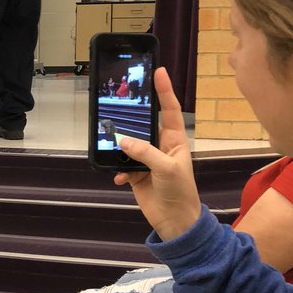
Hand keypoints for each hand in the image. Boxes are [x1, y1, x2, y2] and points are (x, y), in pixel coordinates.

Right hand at [113, 67, 201, 241]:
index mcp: (174, 141)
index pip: (169, 110)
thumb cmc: (180, 191)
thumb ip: (145, 153)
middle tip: (119, 102)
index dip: (164, 91)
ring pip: (128, 145)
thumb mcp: (166, 169)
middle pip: (144, 125)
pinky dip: (118, 171)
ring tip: (112, 146)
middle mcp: (160, 147)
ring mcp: (146, 161)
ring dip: (120, 148)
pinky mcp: (136, 175)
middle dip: (132, 118)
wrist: (175, 221)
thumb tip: (123, 142)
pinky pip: (121, 166)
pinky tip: (120, 178)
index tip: (159, 71)